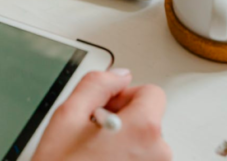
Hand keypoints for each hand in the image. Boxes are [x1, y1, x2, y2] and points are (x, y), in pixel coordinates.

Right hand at [32, 70, 171, 160]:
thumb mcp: (67, 115)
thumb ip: (96, 84)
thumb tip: (117, 75)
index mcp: (143, 130)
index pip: (152, 93)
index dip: (125, 95)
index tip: (106, 107)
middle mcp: (159, 155)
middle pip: (149, 121)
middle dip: (124, 122)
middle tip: (94, 135)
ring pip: (145, 147)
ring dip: (125, 145)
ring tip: (95, 157)